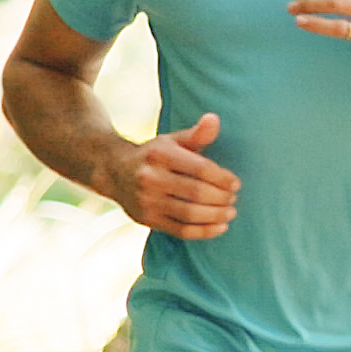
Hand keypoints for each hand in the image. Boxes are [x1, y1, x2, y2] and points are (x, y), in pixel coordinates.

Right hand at [104, 113, 239, 239]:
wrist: (115, 172)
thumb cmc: (154, 155)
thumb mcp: (172, 141)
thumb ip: (196, 134)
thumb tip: (214, 119)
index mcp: (160, 154)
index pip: (199, 168)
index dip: (222, 178)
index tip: (236, 183)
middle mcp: (151, 177)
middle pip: (196, 192)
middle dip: (221, 198)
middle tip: (233, 199)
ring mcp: (147, 201)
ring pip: (189, 214)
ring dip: (215, 216)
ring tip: (230, 212)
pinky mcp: (147, 219)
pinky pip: (180, 230)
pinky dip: (203, 232)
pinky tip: (220, 227)